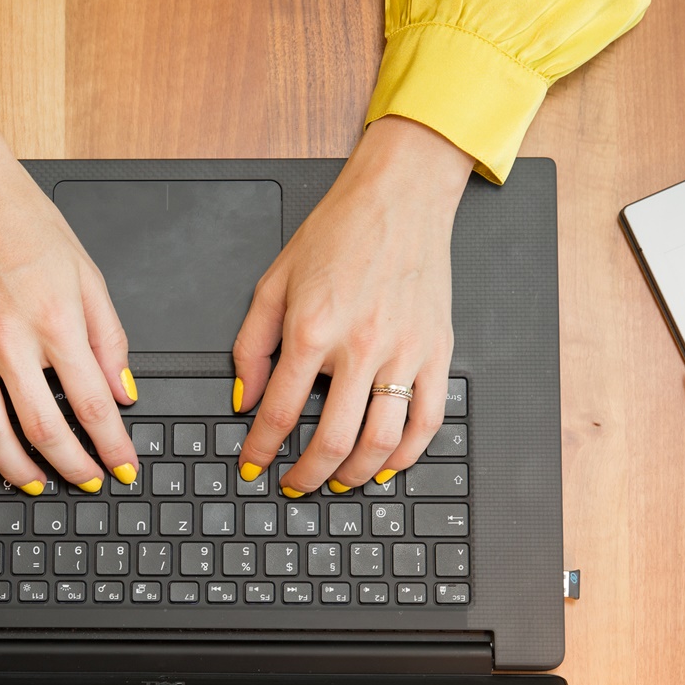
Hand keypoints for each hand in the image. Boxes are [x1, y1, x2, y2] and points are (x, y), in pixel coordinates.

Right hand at [0, 111, 139, 493]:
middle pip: (44, 430)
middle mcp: (8, 339)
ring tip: (40, 485)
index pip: (93, 404)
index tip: (124, 466)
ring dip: (19, 471)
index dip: (113, 446)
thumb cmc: (24, 221)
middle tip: (90, 481)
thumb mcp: (87, 273)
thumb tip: (123, 391)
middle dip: (74, 468)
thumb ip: (110, 338)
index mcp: (54, 320)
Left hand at [232, 116, 470, 495]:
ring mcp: (404, 352)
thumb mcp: (274, 281)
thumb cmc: (338, 232)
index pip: (280, 412)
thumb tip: (246, 398)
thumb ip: (252, 345)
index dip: (261, 449)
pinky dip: (406, 455)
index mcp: (312, 329)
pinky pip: (427, 420)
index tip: (253, 465)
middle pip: (332, 440)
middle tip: (295, 486)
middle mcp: (360, 346)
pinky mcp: (437, 351)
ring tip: (337, 482)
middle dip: (307, 475)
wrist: (399, 197)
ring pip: (382, 441)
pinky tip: (387, 465)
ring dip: (355, 474)